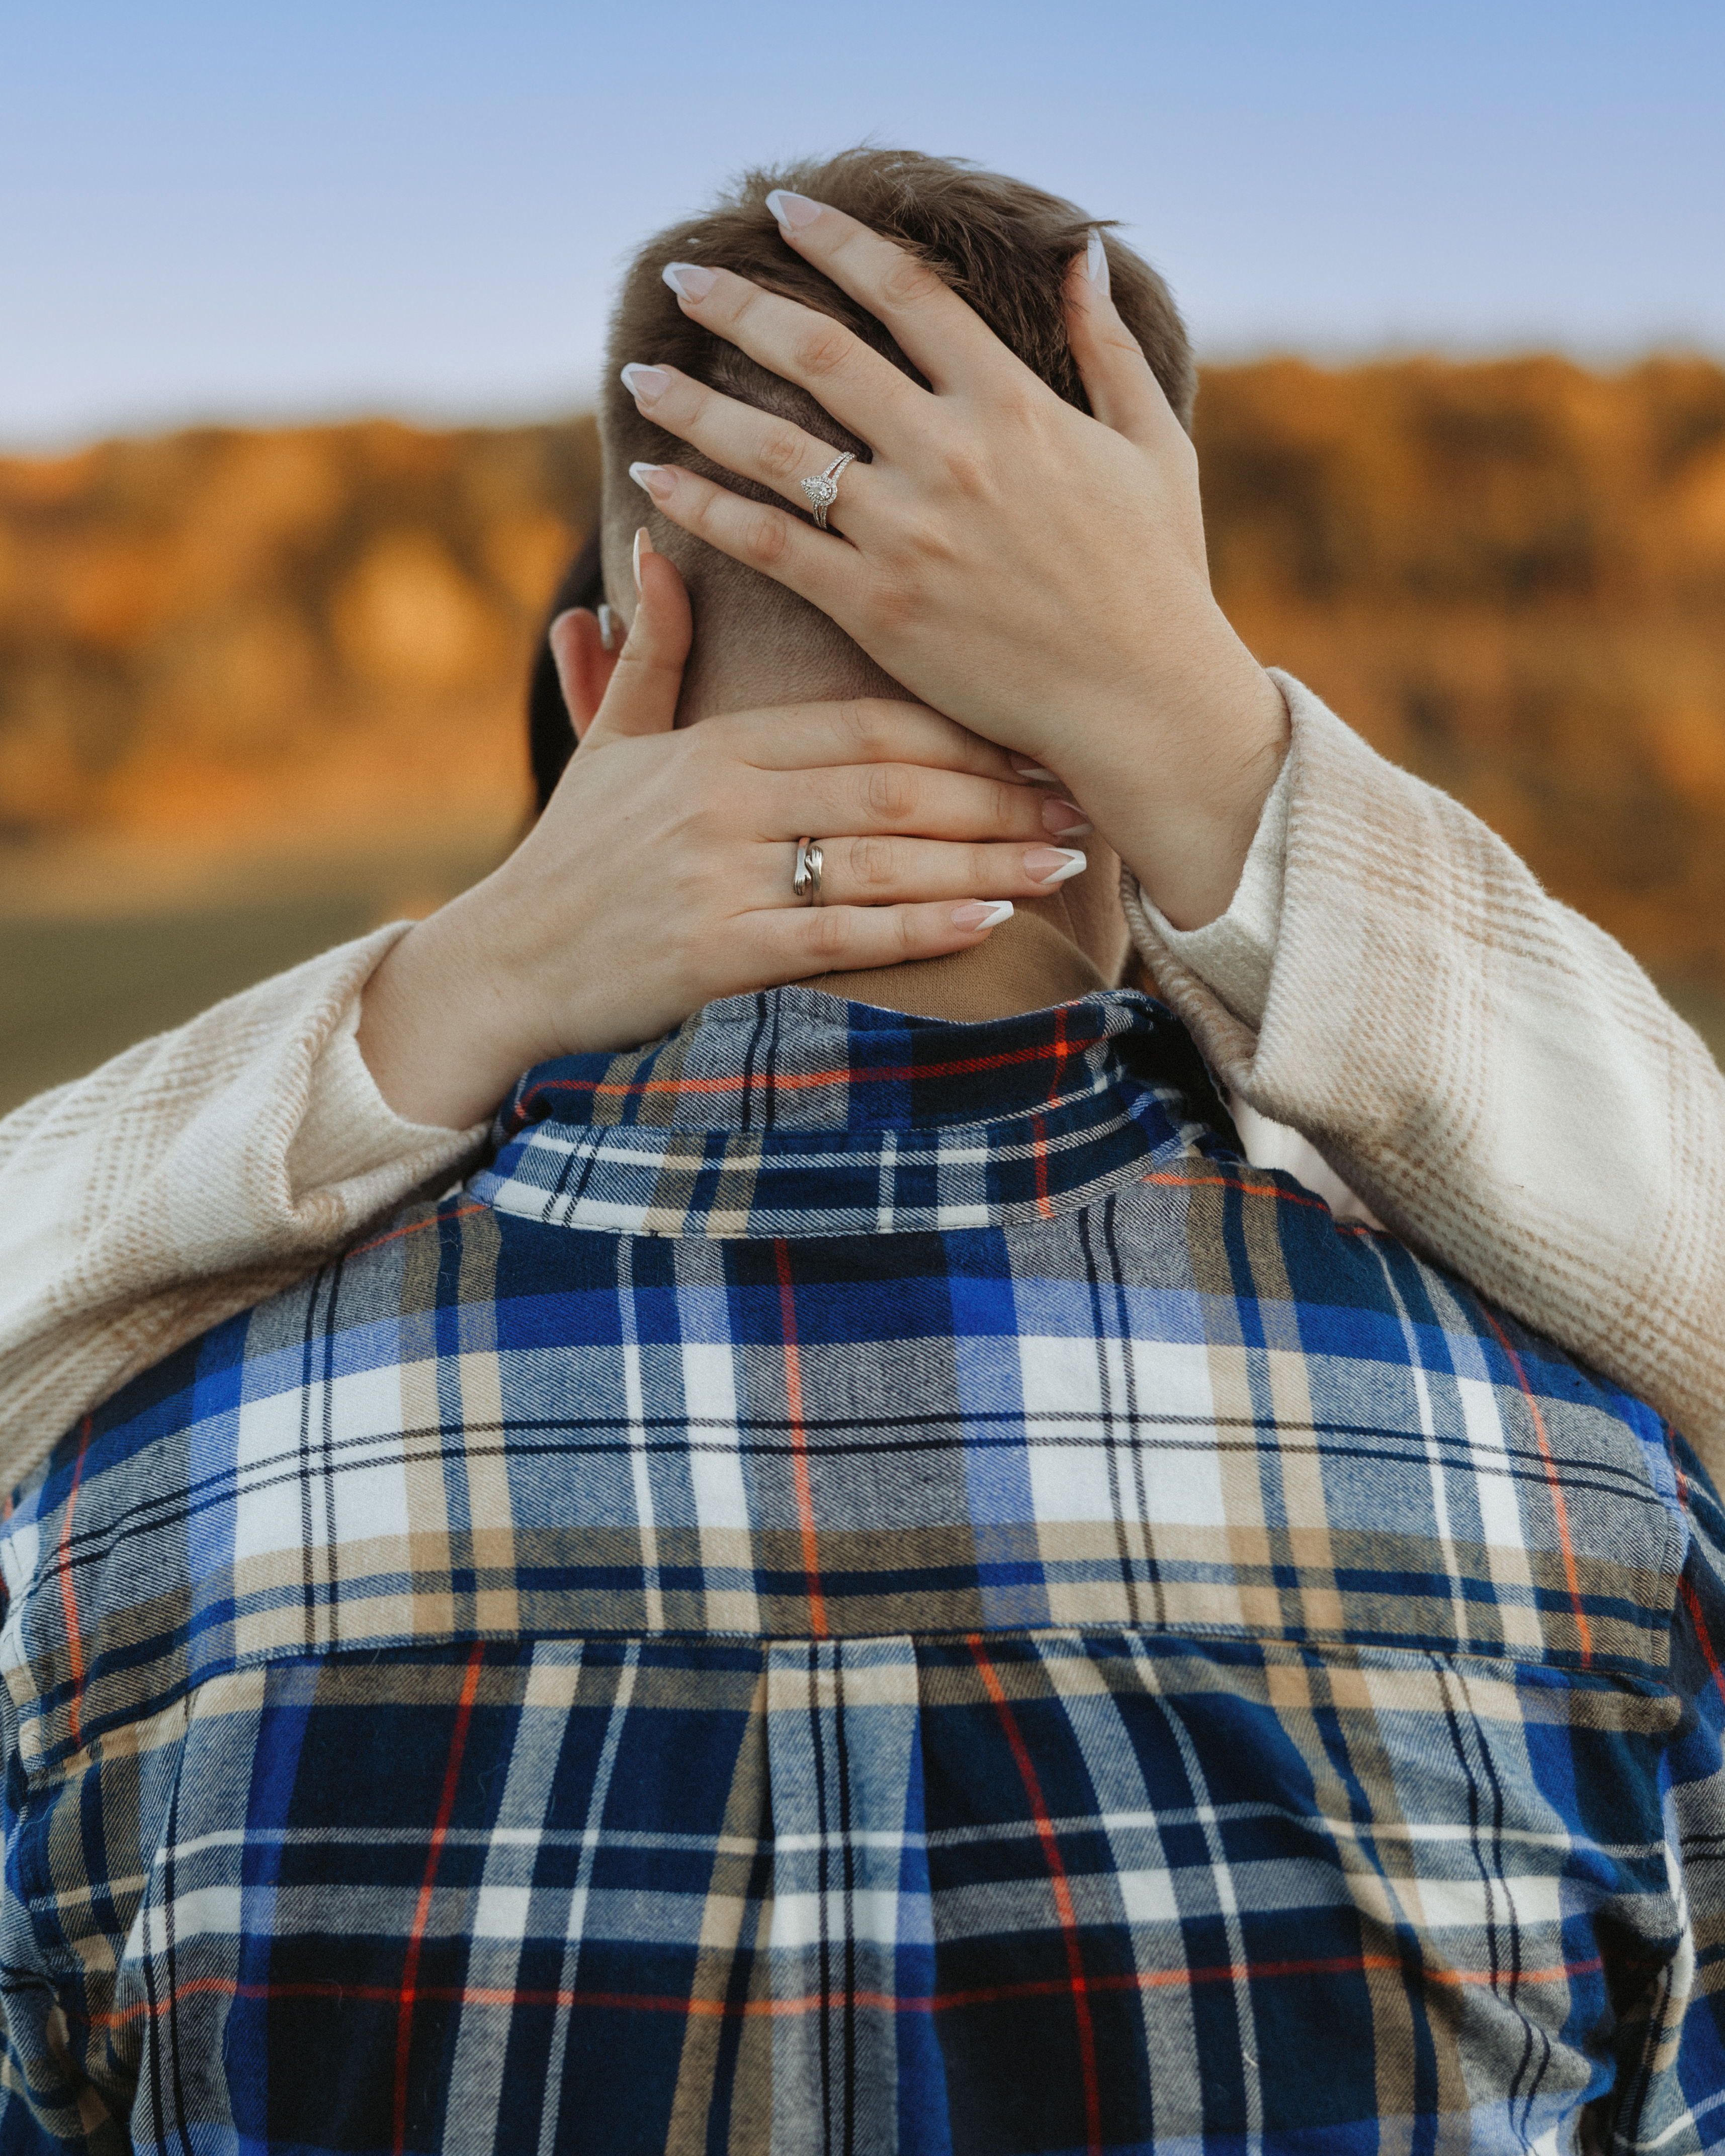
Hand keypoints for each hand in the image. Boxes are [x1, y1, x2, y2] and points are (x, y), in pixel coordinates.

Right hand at [356, 539, 1082, 1127]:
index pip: (866, 723)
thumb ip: (650, 649)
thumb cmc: (573, 854)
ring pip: (880, 859)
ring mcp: (720, 878)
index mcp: (716, 746)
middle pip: (893, 784)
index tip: (1036, 736)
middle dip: (997, 794)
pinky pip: (840, 937)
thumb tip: (658, 544)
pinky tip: (988, 923)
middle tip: (1079, 798)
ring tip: (1060, 861)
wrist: (502, 963)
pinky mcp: (716, 954)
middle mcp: (725, 801)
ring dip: (982, 862)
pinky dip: (918, 929)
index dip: (961, 730)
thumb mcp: (610, 740)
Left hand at [622, 201, 1288, 926]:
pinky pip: (768, 545)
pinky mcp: (875, 607)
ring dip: (695, 405)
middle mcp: (950, 455)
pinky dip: (704, 507)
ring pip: (775, 446)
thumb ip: (1107, 346)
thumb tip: (1083, 256)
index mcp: (1014, 406)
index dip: (838, 241)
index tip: (784, 211)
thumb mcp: (1152, 445)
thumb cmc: (1157, 579)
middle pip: (819, 352)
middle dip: (740, 305)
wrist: (1143, 702)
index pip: (907, 294)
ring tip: (640, 376)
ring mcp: (907, 532)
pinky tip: (651, 480)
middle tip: (684, 279)